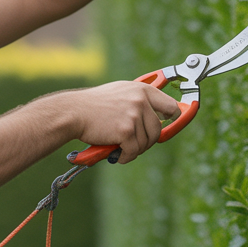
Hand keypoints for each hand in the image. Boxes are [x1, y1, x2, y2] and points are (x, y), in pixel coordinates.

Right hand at [62, 81, 180, 162]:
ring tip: (120, 148)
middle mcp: (141, 100)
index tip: (171, 123)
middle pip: (158, 130)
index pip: (171, 105)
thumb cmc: (94, 105)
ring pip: (146, 143)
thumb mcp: (121, 92)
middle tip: (134, 144)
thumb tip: (160, 115)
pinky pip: (134, 151)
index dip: (173, 117)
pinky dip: (126, 157)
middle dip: (147, 141)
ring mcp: (134, 115)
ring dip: (134, 150)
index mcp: (142, 89)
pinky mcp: (126, 130)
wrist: (73, 112)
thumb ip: (139, 100)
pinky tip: (117, 155)